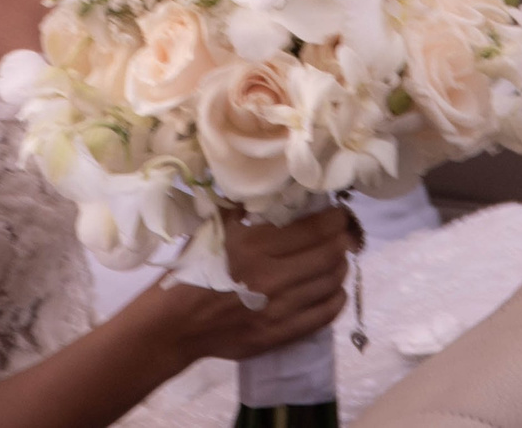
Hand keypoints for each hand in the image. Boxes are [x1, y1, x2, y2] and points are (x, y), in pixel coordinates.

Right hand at [161, 206, 353, 364]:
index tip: (340, 213)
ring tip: (339, 259)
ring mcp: (278, 309)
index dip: (335, 219)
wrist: (176, 323)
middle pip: (328, 255)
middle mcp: (271, 277)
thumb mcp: (215, 228)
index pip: (313, 229)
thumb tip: (274, 188)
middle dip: (343, 240)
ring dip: (341, 268)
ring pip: (330, 284)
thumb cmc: (194, 268)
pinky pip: (323, 316)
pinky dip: (336, 300)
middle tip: (345, 234)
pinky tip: (336, 290)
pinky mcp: (280, 334)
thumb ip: (245, 209)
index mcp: (254, 245)